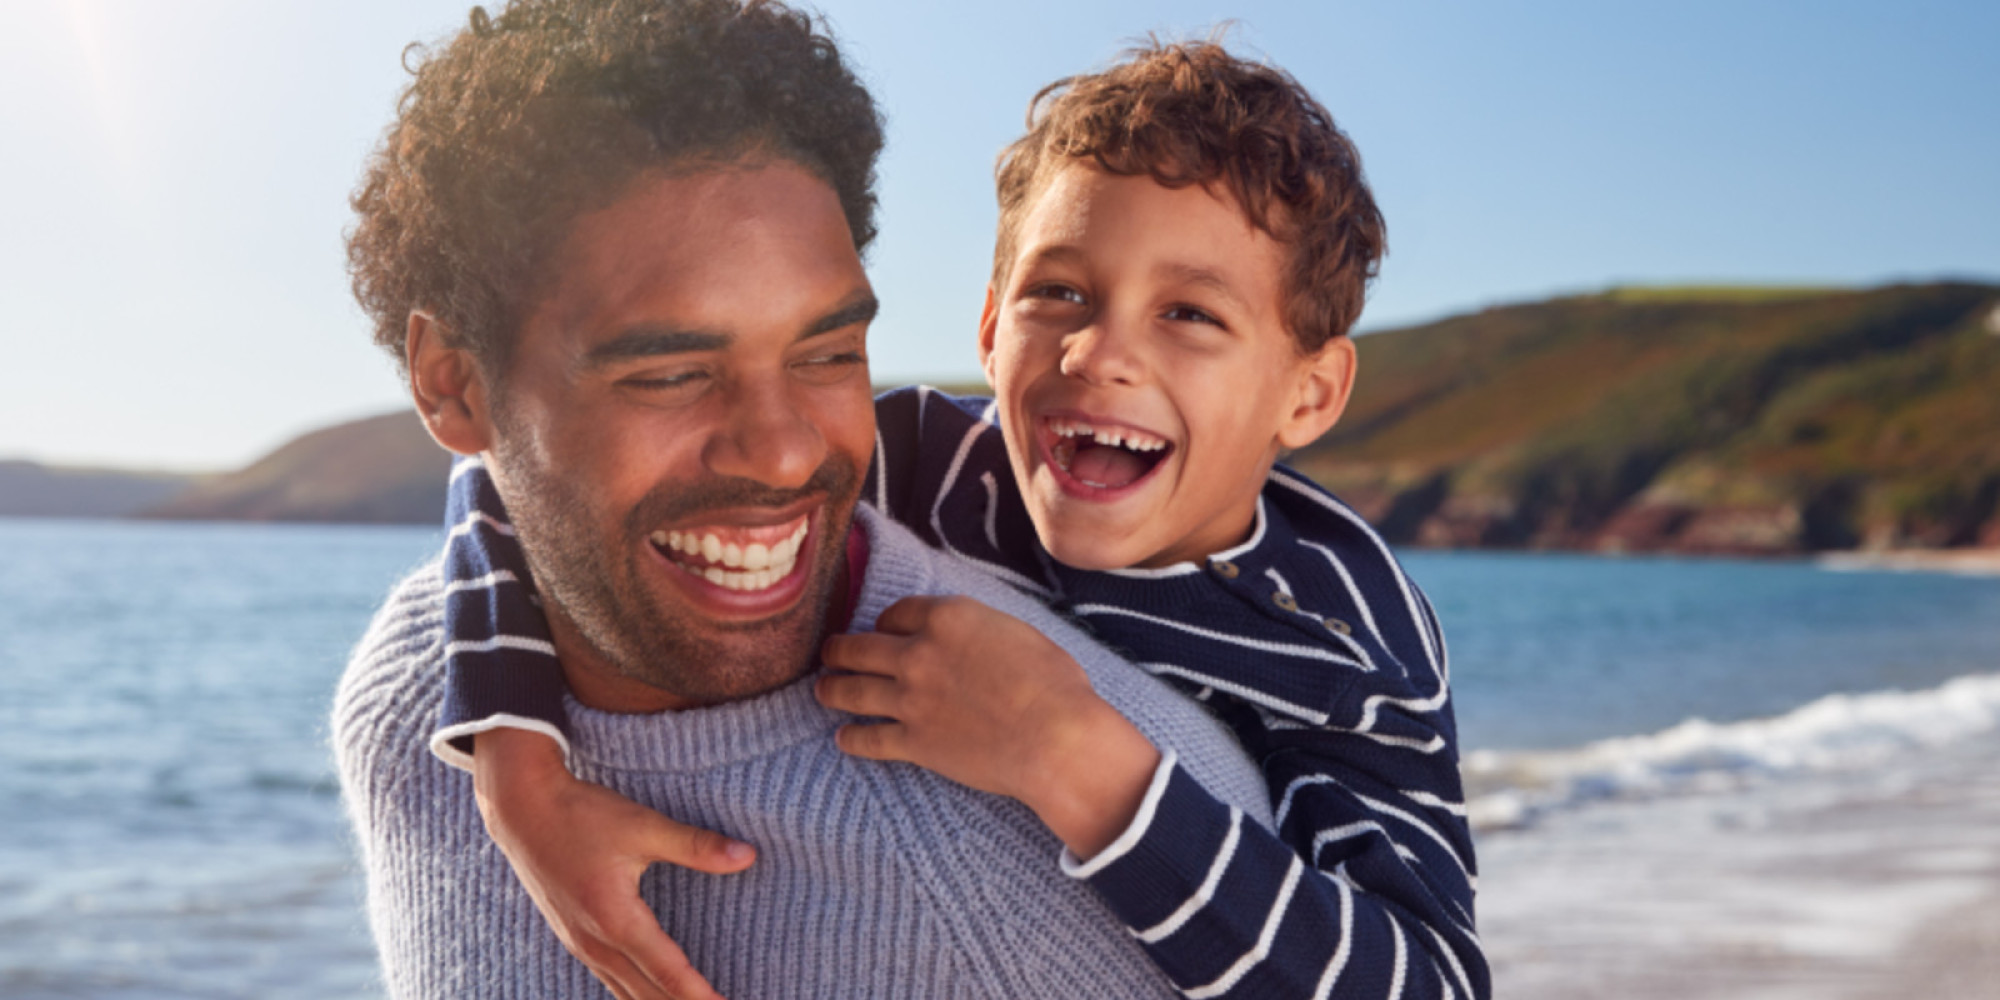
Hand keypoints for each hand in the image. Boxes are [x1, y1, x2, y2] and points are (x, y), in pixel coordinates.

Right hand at [472, 728, 755, 999]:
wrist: (521, 809)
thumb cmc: (582, 814)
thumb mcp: (643, 826)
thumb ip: (695, 845)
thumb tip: (748, 856)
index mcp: (615, 919)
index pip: (668, 972)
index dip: (700, 996)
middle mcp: (595, 941)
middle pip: (647, 993)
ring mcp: (579, 943)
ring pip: (625, 992)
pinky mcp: (572, 937)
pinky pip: (609, 979)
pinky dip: (634, 994)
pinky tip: (649, 995)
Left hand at [815, 595, 1160, 857]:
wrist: (1054, 737)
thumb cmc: (1053, 683)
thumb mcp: (1017, 633)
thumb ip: (981, 629)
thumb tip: (974, 637)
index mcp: (946, 617)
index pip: (895, 613)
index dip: (885, 622)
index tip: (882, 630)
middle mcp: (918, 653)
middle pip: (860, 647)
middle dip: (839, 649)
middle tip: (828, 652)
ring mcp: (910, 699)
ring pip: (852, 690)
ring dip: (832, 688)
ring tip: (822, 689)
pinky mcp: (913, 741)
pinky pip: (869, 739)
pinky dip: (852, 739)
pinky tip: (842, 739)